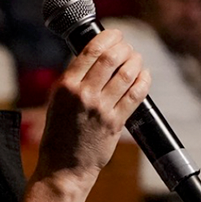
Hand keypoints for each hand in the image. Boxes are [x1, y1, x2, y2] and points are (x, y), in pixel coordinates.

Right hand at [36, 28, 149, 185]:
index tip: (116, 34)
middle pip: (111, 58)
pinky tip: (144, 75)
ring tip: (136, 59)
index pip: (91, 50)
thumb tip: (97, 55)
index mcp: (65, 85)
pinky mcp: (115, 122)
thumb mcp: (57, 100)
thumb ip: (74, 79)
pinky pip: (136, 94)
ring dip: (136, 61)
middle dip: (124, 47)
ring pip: (126, 73)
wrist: (64, 167)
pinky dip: (143, 80)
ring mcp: (101, 109)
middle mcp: (83, 94)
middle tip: (127, 47)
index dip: (108, 37)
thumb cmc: (59, 133)